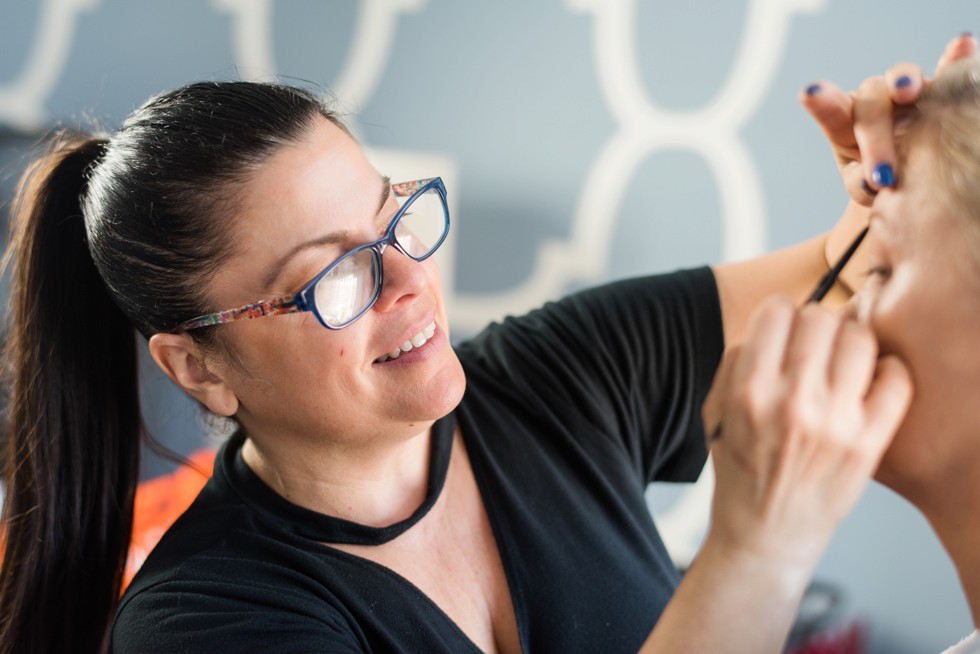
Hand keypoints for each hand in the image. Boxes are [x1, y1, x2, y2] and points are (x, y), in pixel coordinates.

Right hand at [701, 298, 912, 574]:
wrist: (766, 535)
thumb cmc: (740, 474)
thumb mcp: (715, 414)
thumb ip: (736, 363)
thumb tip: (772, 325)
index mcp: (748, 393)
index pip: (776, 312)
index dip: (778, 314)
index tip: (781, 328)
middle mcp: (792, 403)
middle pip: (820, 318)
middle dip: (814, 325)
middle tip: (812, 346)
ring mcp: (835, 424)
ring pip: (859, 339)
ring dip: (849, 342)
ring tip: (840, 361)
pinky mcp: (868, 443)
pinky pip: (896, 379)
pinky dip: (886, 371)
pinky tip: (868, 383)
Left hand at [801, 33, 977, 205]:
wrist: (910, 175)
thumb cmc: (877, 180)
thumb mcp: (864, 188)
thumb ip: (859, 185)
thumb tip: (869, 181)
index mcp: (847, 123)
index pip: (834, 112)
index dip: (823, 102)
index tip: (809, 93)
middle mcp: (875, 101)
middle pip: (871, 105)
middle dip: (875, 141)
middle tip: (881, 176)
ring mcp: (909, 91)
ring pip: (902, 77)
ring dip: (904, 80)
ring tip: (907, 90)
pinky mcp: (942, 89)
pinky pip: (951, 71)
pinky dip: (957, 57)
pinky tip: (963, 45)